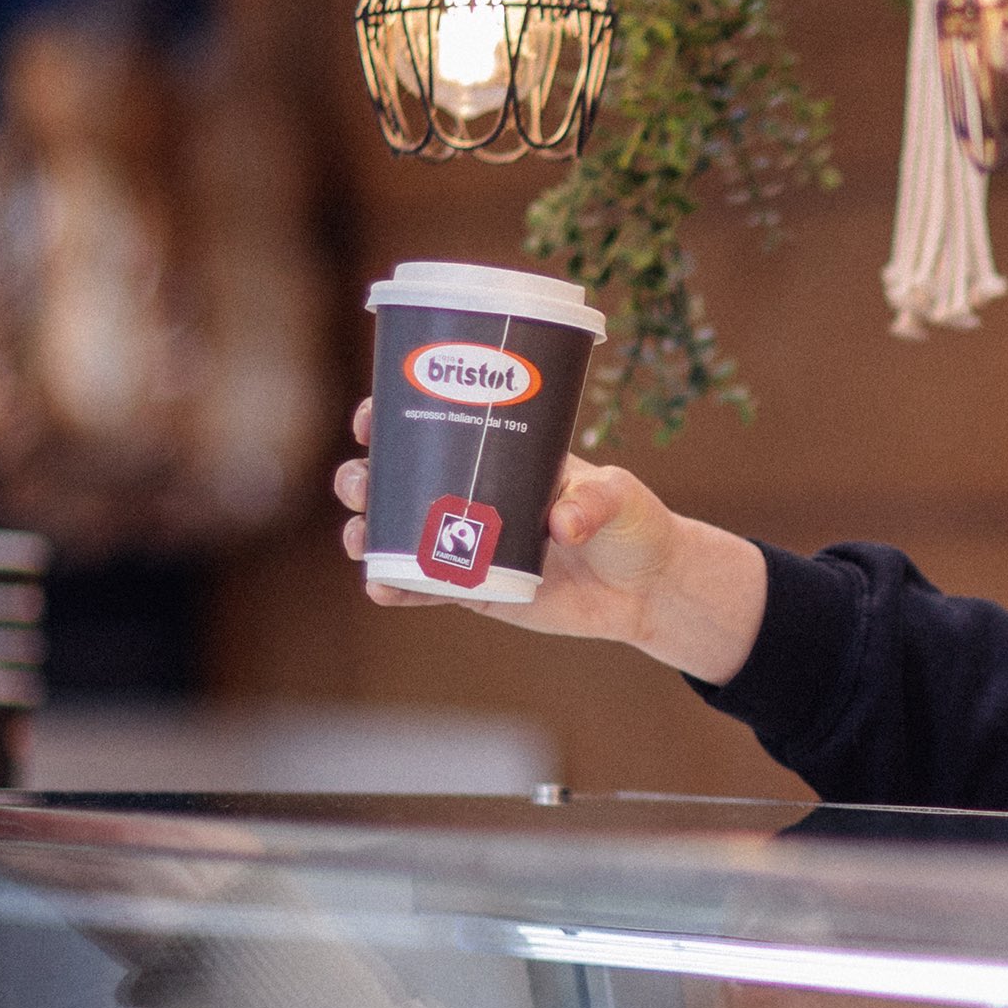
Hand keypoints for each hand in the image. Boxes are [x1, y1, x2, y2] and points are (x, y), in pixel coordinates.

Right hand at [334, 402, 765, 680]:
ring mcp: (467, 544)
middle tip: (360, 483)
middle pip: (396, 480)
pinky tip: (380, 586)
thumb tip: (559, 524)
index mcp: (499, 455)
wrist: (647, 589)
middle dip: (363, 478)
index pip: (434, 426)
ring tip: (359, 537)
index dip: (392, 417)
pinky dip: (395, 587)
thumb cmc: (634, 524)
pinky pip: (422, 588)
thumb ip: (593, 504)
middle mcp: (472, 494)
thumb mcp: (619, 498)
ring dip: (366, 531)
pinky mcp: (473, 590)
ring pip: (396, 533)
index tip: (370, 417)